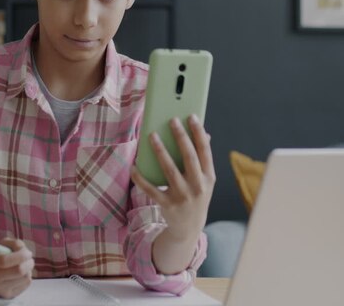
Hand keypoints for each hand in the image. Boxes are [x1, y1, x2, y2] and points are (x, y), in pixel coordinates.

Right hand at [0, 238, 34, 298]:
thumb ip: (13, 244)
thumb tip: (25, 252)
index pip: (5, 260)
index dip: (20, 254)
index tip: (26, 252)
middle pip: (19, 271)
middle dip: (28, 262)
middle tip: (28, 257)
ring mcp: (0, 290)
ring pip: (25, 278)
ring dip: (28, 269)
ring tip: (22, 265)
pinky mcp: (7, 296)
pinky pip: (25, 285)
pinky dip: (26, 276)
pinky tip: (20, 274)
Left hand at [131, 114, 215, 242]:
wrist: (189, 227)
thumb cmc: (196, 196)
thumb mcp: (205, 180)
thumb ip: (202, 159)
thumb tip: (204, 134)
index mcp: (209, 177)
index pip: (205, 151)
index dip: (199, 133)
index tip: (192, 117)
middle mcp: (197, 186)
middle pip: (189, 157)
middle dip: (180, 137)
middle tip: (172, 120)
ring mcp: (182, 196)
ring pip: (169, 170)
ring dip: (160, 151)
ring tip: (152, 135)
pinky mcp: (167, 205)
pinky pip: (151, 189)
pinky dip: (141, 178)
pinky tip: (134, 166)